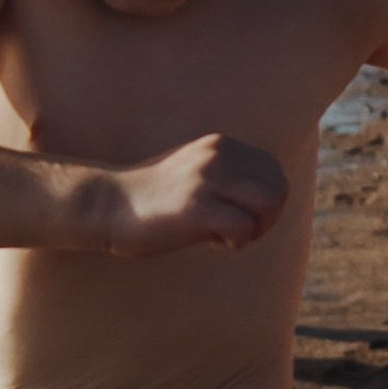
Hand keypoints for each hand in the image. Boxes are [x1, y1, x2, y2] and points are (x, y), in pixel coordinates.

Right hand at [103, 133, 288, 256]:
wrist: (108, 206)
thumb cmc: (152, 198)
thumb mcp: (195, 172)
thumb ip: (227, 173)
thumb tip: (270, 194)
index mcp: (219, 145)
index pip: (275, 170)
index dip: (268, 201)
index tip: (242, 217)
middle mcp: (217, 155)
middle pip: (279, 186)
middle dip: (268, 217)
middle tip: (239, 231)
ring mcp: (207, 179)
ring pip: (270, 202)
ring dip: (257, 228)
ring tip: (228, 236)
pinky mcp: (197, 208)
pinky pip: (244, 227)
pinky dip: (235, 242)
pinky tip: (211, 243)